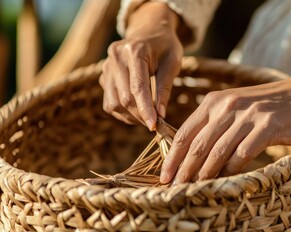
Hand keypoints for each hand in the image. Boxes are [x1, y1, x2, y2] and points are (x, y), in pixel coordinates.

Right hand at [99, 2, 182, 129]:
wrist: (149, 31)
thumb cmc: (165, 47)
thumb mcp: (172, 64)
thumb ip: (165, 88)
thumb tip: (160, 115)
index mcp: (135, 51)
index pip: (138, 87)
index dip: (146, 110)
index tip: (154, 126)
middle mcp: (115, 57)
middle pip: (124, 98)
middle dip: (140, 116)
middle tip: (156, 124)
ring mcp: (106, 66)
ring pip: (113, 103)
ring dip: (131, 117)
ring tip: (147, 117)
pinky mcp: (103, 75)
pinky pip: (109, 102)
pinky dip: (122, 112)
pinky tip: (136, 110)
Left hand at [160, 60, 290, 183]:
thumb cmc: (271, 106)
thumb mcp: (237, 107)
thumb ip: (216, 124)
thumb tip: (195, 155)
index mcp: (216, 101)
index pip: (185, 131)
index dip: (172, 156)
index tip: (164, 175)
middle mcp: (228, 106)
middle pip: (197, 144)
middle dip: (183, 170)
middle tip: (174, 188)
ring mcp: (247, 115)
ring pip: (216, 152)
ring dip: (203, 175)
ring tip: (194, 190)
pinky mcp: (267, 126)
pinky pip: (242, 154)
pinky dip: (231, 171)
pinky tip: (225, 182)